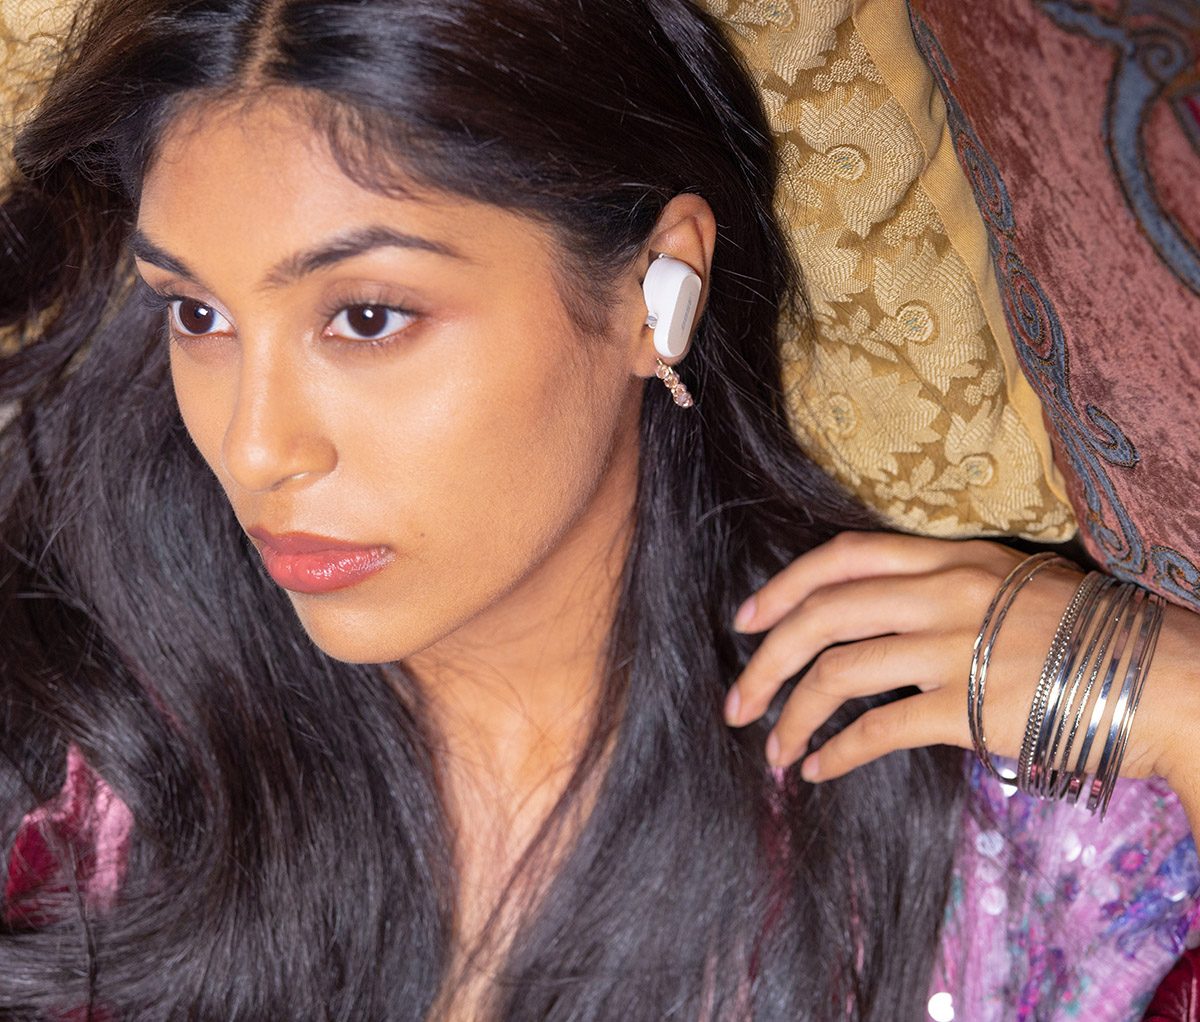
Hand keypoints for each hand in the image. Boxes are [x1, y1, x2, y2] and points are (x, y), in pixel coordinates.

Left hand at [723, 530, 1199, 791]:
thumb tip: (875, 622)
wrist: (1169, 678)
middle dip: (765, 661)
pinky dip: (838, 751)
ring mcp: (957, 647)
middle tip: (737, 703)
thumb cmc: (1087, 636)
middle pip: (821, 614)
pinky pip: (879, 729)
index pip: (842, 556)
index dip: (783, 587)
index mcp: (952, 557)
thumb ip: (944, 590)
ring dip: (791, 715)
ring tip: (773, 750)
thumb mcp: (1012, 585)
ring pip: (839, 673)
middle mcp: (946, 591)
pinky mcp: (971, 708)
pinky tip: (820, 769)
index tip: (747, 620)